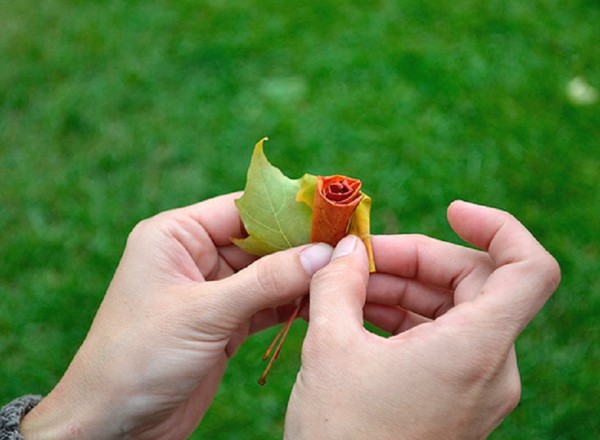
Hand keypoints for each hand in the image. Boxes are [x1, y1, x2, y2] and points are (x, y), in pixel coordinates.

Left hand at [20, 193, 332, 439]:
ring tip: (345, 273)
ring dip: (302, 276)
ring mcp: (211, 290)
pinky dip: (291, 304)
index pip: (241, 208)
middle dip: (302, 245)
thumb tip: (323, 252)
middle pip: (260, 240)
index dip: (287, 209)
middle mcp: (194, 256)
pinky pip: (265, 304)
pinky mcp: (224, 322)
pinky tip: (321, 301)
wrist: (113, 424)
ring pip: (267, 273)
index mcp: (175, 235)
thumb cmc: (139, 357)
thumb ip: (266, 281)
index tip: (333, 210)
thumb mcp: (204, 313)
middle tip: (349, 245)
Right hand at [285, 201, 559, 439]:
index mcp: (475, 350)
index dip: (498, 227)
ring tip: (345, 284)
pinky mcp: (455, 397)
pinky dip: (403, 316)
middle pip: (475, 282)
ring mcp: (475, 385)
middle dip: (416, 259)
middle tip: (359, 257)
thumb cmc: (340, 435)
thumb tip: (346, 250)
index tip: (451, 211)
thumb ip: (340, 284)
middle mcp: (490, 367)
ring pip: (452, 309)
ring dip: (401, 287)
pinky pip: (439, 337)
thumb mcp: (329, 348)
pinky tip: (357, 311)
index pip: (529, 269)